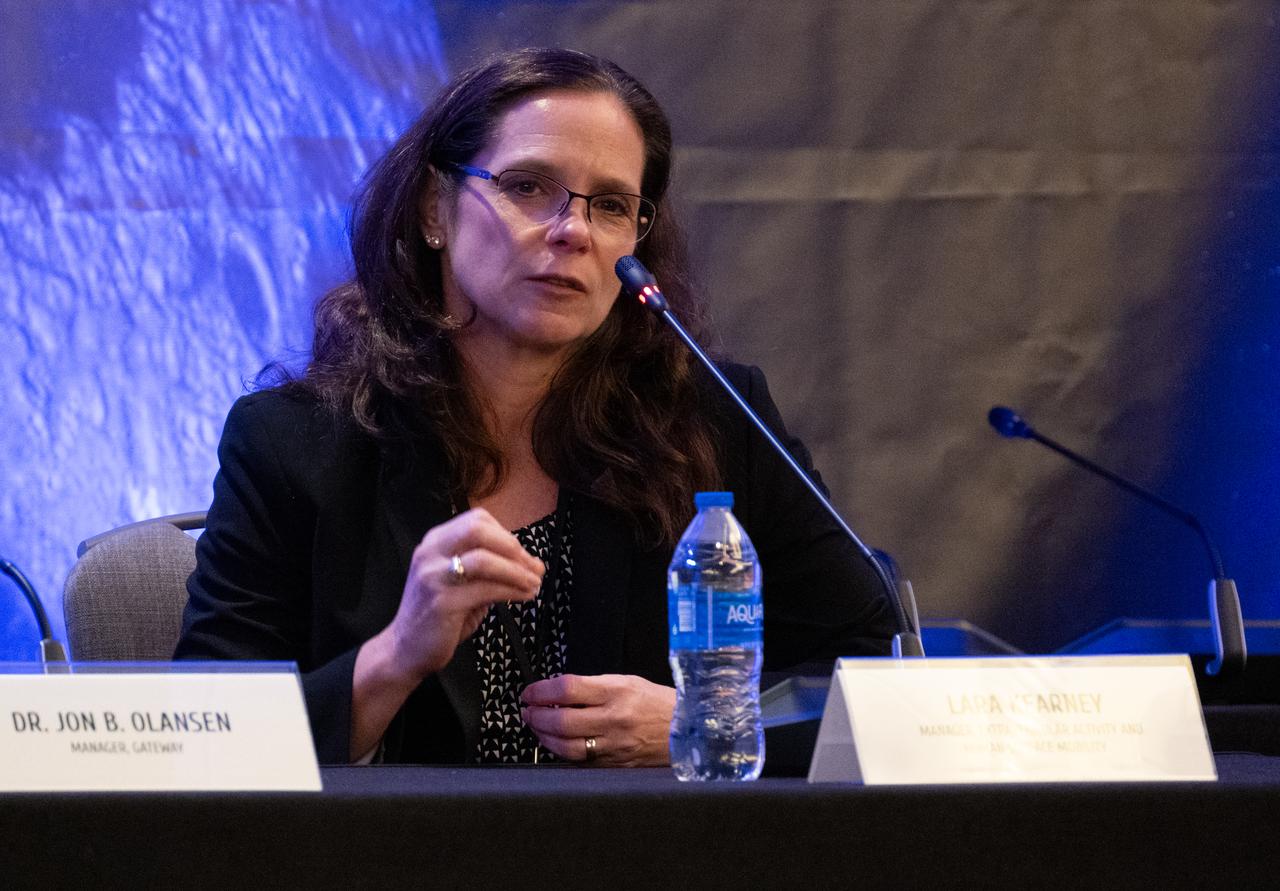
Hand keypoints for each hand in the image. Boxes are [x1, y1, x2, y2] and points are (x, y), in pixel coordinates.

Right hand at [387, 507, 544, 682]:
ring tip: (534, 584)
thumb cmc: (438, 616)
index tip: (524, 555)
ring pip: (484, 559)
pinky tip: (524, 596)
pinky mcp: (442, 601)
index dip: (506, 535)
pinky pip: (486, 589)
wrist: (404, 649)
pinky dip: (512, 591)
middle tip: (533, 567)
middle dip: (512, 547)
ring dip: (517, 571)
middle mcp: (431, 552)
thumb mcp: (462, 584)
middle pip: (478, 529)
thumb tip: (530, 564)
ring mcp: (434, 576)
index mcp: (436, 542)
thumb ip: (488, 569)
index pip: (477, 520)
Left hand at [520, 674, 675, 766]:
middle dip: (536, 715)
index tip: (530, 692)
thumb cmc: (658, 703)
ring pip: (566, 746)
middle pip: (562, 720)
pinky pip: (579, 761)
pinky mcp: (614, 764)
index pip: (568, 688)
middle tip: (528, 710)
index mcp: (617, 691)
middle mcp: (614, 719)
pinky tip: (556, 744)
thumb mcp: (628, 682)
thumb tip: (558, 691)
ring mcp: (614, 745)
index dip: (541, 690)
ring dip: (544, 736)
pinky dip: (562, 752)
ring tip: (537, 727)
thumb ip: (593, 686)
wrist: (688, 730)